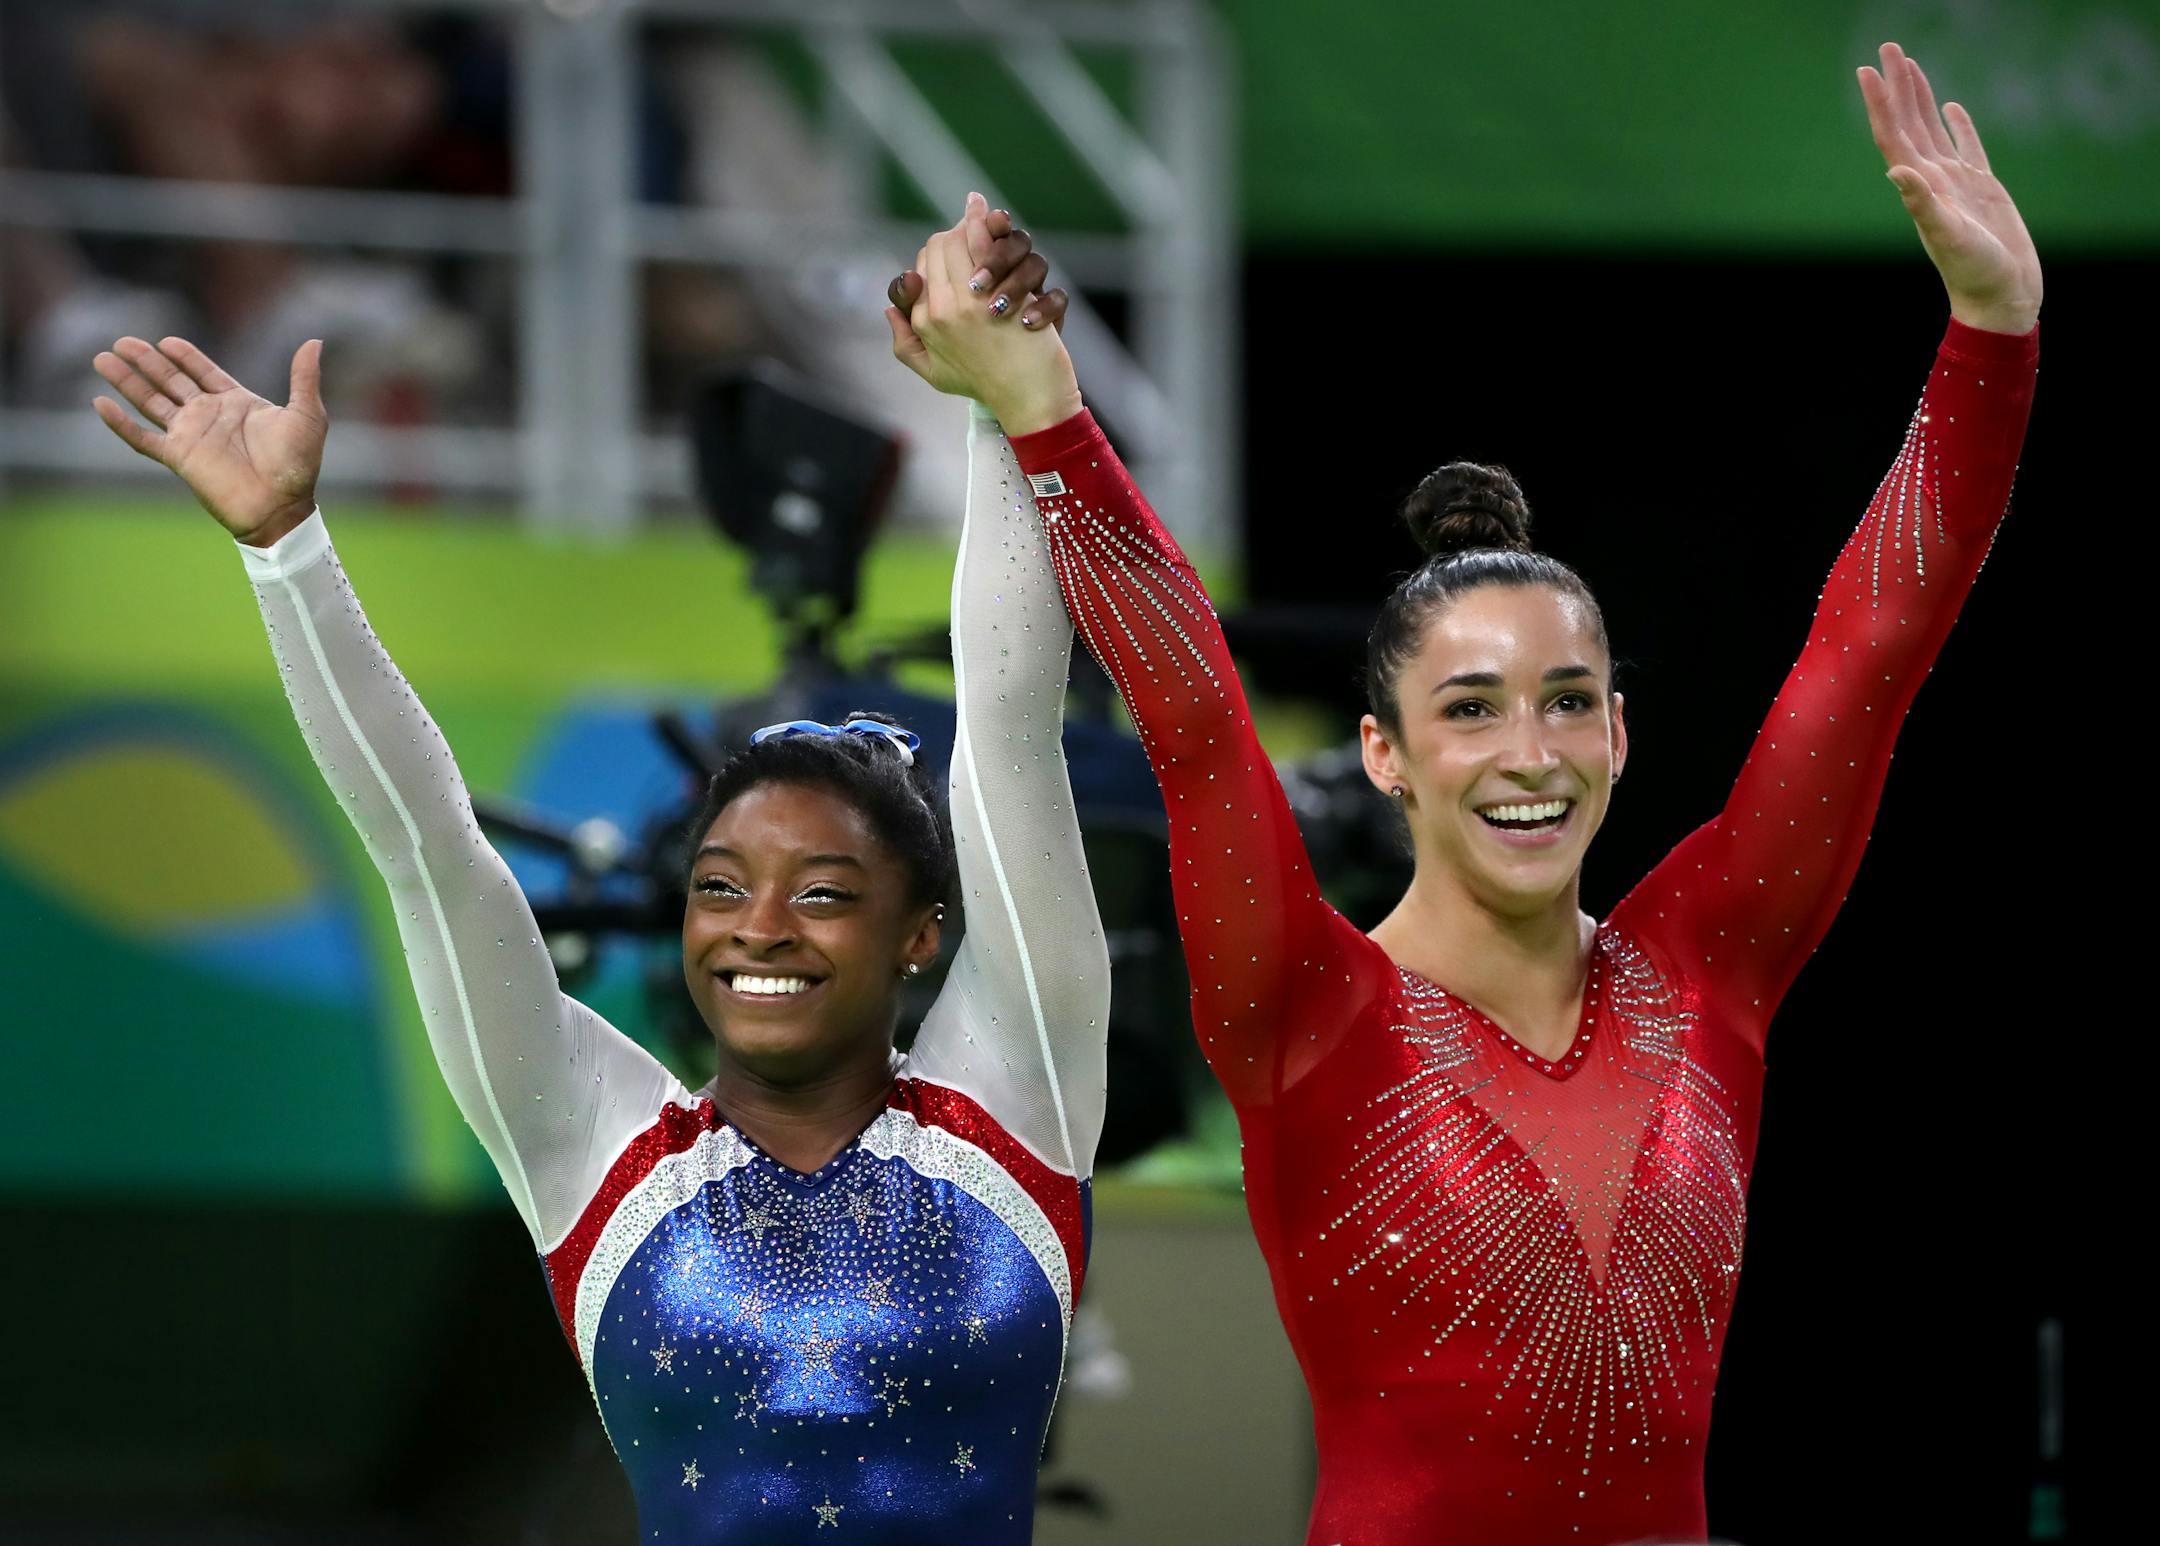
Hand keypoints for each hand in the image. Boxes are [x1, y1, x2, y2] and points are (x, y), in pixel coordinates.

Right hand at [93, 336, 326, 545]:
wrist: (282, 506)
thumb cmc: (298, 465)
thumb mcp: (307, 415)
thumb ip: (304, 378)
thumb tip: (314, 341)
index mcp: (237, 404)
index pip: (203, 372)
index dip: (185, 356)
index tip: (166, 341)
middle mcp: (210, 416)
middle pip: (170, 381)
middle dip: (146, 361)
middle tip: (122, 341)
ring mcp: (191, 435)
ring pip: (150, 402)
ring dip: (127, 381)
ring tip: (103, 358)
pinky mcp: (178, 457)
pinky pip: (143, 438)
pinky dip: (120, 423)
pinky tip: (100, 404)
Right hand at [886, 194, 1081, 434]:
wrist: (1028, 398)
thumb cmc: (984, 386)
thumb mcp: (934, 373)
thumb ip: (904, 343)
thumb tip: (888, 310)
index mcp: (923, 322)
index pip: (920, 267)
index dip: (937, 251)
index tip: (956, 242)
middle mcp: (940, 309)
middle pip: (937, 246)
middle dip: (954, 230)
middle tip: (971, 218)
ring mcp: (969, 300)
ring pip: (959, 240)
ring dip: (971, 221)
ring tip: (979, 207)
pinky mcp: (998, 292)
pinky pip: (985, 246)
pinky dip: (988, 226)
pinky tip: (998, 218)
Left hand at [1858, 41, 2040, 333]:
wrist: (2000, 297)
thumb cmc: (1975, 273)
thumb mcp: (1949, 237)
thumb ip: (1923, 204)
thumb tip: (1897, 171)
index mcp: (1920, 188)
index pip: (1893, 136)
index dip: (1880, 103)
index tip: (1867, 70)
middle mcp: (1932, 181)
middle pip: (1908, 123)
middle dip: (1897, 86)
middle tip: (1889, 49)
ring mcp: (1956, 183)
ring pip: (1932, 129)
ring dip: (1919, 97)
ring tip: (1910, 65)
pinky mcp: (1981, 187)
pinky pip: (1966, 146)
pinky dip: (1958, 124)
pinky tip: (1950, 106)